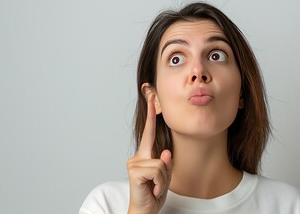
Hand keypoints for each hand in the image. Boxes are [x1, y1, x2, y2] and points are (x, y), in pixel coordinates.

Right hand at [127, 94, 172, 213]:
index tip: (151, 97)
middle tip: (155, 184)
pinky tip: (152, 190)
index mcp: (144, 156)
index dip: (150, 115)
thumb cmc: (152, 193)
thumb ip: (166, 164)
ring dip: (163, 180)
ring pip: (162, 164)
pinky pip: (158, 171)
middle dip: (164, 174)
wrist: (144, 211)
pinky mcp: (135, 171)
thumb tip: (164, 153)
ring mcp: (134, 163)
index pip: (149, 132)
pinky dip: (160, 184)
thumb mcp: (164, 177)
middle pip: (161, 154)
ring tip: (154, 188)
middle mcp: (137, 157)